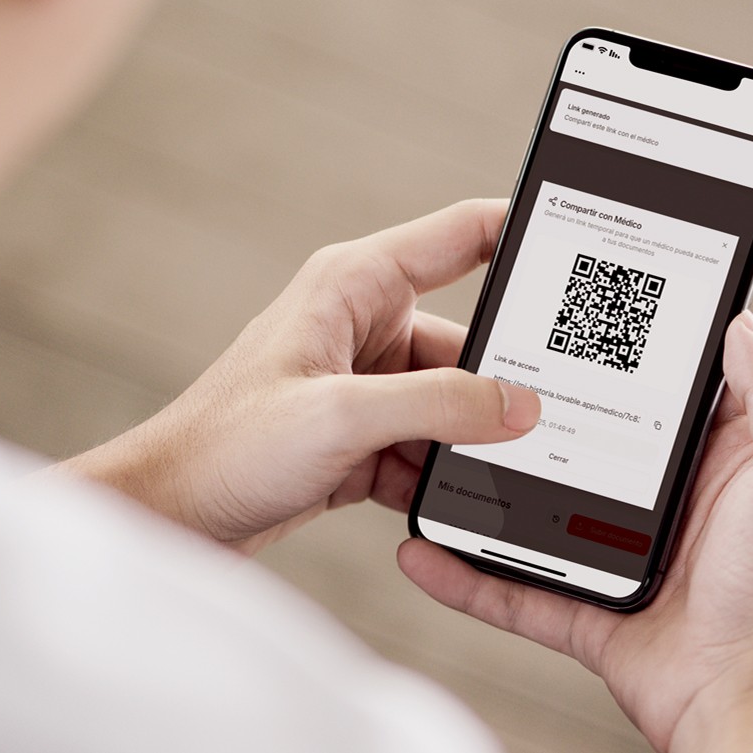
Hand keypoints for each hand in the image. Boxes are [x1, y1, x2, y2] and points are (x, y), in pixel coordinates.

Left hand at [58, 199, 539, 552]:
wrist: (174, 517)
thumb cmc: (225, 446)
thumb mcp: (340, 417)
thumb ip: (439, 405)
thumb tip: (520, 405)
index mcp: (356, 284)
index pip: (462, 237)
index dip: (522, 235)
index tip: (578, 255)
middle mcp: (365, 325)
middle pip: (468, 339)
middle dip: (496, 383)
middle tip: (536, 416)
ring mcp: (365, 382)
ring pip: (452, 401)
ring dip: (458, 439)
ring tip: (461, 470)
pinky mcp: (362, 433)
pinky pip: (426, 443)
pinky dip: (431, 472)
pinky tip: (422, 496)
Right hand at [399, 312, 752, 752]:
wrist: (746, 701)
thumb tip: (741, 323)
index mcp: (711, 458)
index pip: (655, 389)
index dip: (620, 352)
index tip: (573, 317)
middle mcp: (662, 499)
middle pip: (579, 441)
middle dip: (530, 413)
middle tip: (479, 375)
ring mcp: (616, 552)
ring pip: (534, 508)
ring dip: (485, 488)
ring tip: (434, 452)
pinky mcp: (585, 603)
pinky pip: (514, 585)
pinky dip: (467, 574)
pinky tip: (426, 550)